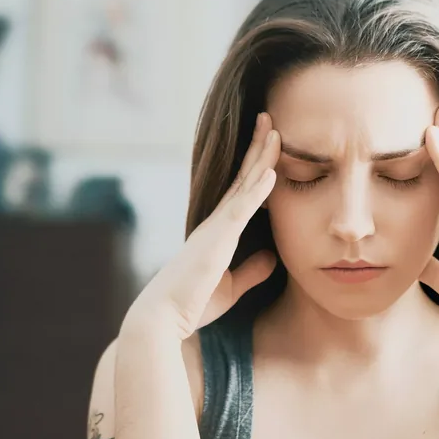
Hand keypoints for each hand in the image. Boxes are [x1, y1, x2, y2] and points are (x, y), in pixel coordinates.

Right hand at [125, 113, 280, 340]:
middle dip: (258, 148)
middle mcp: (217, 222)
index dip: (257, 166)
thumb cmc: (192, 304)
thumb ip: (251, 271)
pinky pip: (241, 209)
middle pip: (243, 176)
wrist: (163, 318)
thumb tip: (273, 258)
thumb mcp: (231, 287)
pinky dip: (257, 189)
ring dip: (261, 157)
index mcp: (219, 231)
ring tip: (274, 130)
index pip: (242, 190)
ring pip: (244, 184)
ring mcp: (217, 228)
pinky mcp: (217, 240)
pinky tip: (272, 172)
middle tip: (269, 119)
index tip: (270, 143)